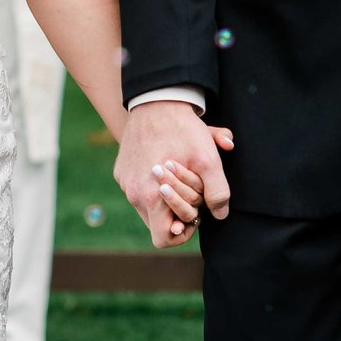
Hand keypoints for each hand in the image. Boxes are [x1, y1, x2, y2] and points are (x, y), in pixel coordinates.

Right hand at [113, 102, 233, 248]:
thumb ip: (218, 192)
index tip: (194, 218)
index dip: (182, 234)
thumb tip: (219, 214)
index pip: (163, 239)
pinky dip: (152, 185)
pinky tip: (164, 164)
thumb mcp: (209, 160)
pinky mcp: (120, 171)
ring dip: (165, 199)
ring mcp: (124, 183)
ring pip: (147, 206)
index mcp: (151, 198)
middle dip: (176, 213)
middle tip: (192, 194)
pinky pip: (137, 189)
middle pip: (156, 223)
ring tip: (180, 176)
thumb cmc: (183, 131)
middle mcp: (132, 194)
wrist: (156, 101)